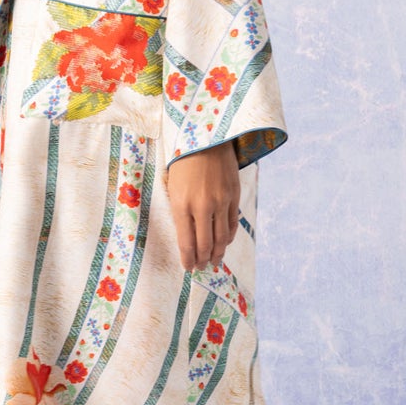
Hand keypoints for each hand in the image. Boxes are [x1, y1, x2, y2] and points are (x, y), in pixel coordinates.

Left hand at [164, 140, 239, 272]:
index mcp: (181, 204)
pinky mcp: (233, 195)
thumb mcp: (172, 186)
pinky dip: (229, 236)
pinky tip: (225, 242)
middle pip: (205, 244)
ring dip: (218, 252)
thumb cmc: (182, 161)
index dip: (188, 259)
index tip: (188, 268)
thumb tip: (186, 235)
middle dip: (203, 260)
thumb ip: (178, 211)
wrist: (206, 137)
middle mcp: (202, 206)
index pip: (186, 242)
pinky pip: (232, 222)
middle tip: (202, 268)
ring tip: (215, 261)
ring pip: (222, 237)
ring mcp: (221, 201)